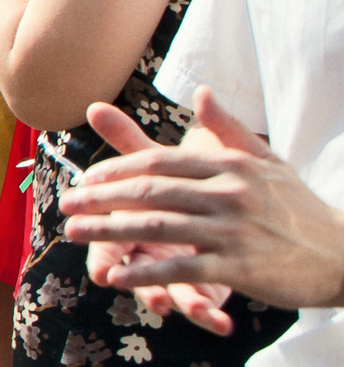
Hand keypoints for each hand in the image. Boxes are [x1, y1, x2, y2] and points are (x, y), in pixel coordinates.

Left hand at [62, 88, 343, 331]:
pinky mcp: (240, 266)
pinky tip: (117, 275)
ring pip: (157, 227)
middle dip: (100, 198)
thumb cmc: (299, 208)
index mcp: (228, 164)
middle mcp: (227, 192)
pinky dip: (145, 271)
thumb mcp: (266, 161)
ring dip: (109, 231)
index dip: (117, 170)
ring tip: (75, 234)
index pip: (159, 162)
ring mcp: (233, 230)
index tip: (87, 178)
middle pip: (148, 191)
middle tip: (66, 205)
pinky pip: (181, 267)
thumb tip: (201, 91)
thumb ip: (228, 129)